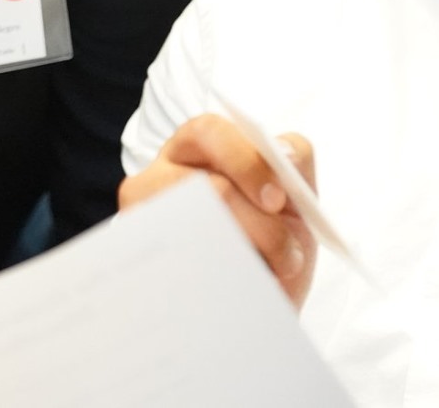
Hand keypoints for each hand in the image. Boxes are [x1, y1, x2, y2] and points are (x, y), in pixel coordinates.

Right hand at [117, 112, 319, 307]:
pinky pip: (177, 268)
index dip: (246, 162)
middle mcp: (162, 175)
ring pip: (193, 227)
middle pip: (202, 184)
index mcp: (198, 147)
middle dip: (256, 222)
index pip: (208, 132)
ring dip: (244, 256)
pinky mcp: (143, 261)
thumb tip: (283, 151)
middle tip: (287, 255)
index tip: (278, 200)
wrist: (260, 307)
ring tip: (271, 280)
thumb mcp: (294, 200)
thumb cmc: (274, 243)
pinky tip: (239, 293)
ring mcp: (147, 219)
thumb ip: (295, 163)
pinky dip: (218, 281)